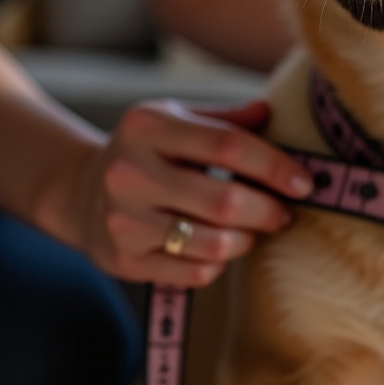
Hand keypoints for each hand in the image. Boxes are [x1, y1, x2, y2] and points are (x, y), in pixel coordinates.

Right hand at [75, 98, 312, 286]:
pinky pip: (194, 273)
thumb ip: (225, 119)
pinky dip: (218, 264)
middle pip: (224, 201)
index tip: (304, 183)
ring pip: (212, 244)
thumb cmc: (147, 151)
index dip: (275, 166)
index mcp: (148, 126)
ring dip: (246, 240)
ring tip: (253, 230)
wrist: (79, 190)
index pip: (228, 146)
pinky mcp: (123, 261)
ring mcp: (123, 220)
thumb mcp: (176, 120)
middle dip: (268, 211)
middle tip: (284, 213)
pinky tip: (220, 248)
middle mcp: (130, 172)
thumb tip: (270, 111)